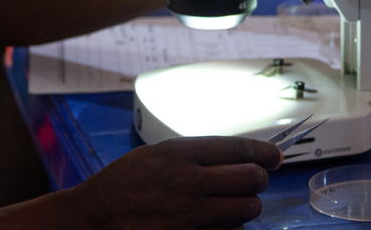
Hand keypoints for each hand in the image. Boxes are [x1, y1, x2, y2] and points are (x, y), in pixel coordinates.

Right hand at [73, 136, 281, 229]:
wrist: (95, 215)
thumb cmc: (125, 182)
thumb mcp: (156, 154)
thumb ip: (195, 154)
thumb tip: (240, 157)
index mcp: (178, 153)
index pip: (236, 147)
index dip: (263, 151)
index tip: (274, 156)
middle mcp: (186, 181)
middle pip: (249, 178)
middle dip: (257, 180)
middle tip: (252, 181)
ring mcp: (187, 214)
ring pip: (246, 209)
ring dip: (247, 206)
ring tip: (236, 204)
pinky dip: (233, 229)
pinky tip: (221, 223)